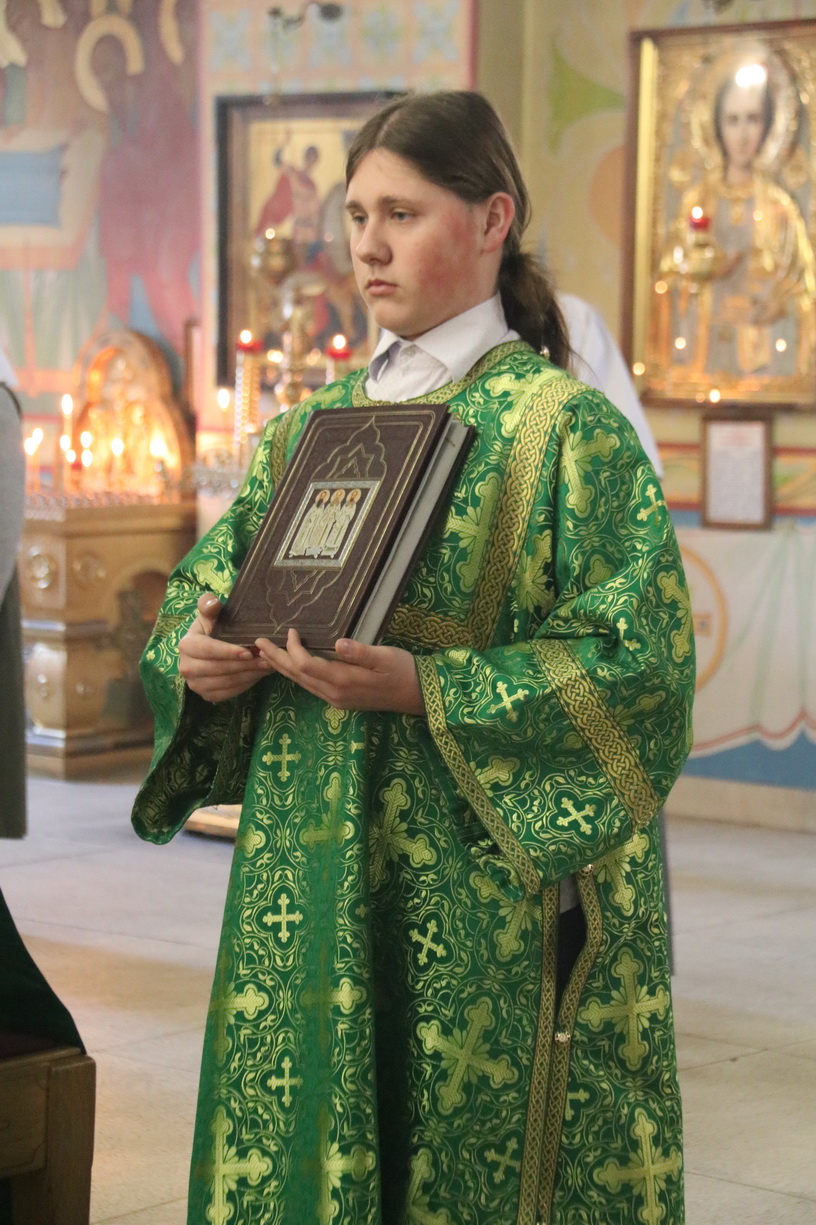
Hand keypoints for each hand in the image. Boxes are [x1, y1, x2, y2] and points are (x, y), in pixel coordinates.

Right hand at [179, 593, 272, 702]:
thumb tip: (212, 603)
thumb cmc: (213, 628)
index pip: (207, 650)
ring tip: (266, 666)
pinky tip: (257, 675)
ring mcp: (195, 684)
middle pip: (217, 669)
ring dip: (247, 675)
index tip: (248, 652)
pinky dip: (244, 685)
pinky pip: (227, 693)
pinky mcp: (206, 695)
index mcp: (186, 645)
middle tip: (266, 660)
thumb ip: (209, 605)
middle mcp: (186, 667)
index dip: (228, 652)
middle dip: (243, 665)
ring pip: (224, 683)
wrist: (209, 647)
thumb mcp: (211, 614)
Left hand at [255, 629, 425, 714]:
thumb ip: (361, 652)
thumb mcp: (386, 657)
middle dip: (276, 659)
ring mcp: (336, 699)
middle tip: (257, 644)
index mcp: (344, 681)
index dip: (293, 649)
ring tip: (266, 654)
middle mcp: (335, 694)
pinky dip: (296, 674)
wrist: (417, 696)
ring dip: (283, 667)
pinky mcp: (340, 700)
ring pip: (301, 683)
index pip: (306, 665)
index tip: (291, 630)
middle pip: (297, 676)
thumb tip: (339, 643)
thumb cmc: (404, 671)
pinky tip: (290, 666)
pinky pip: (310, 686)